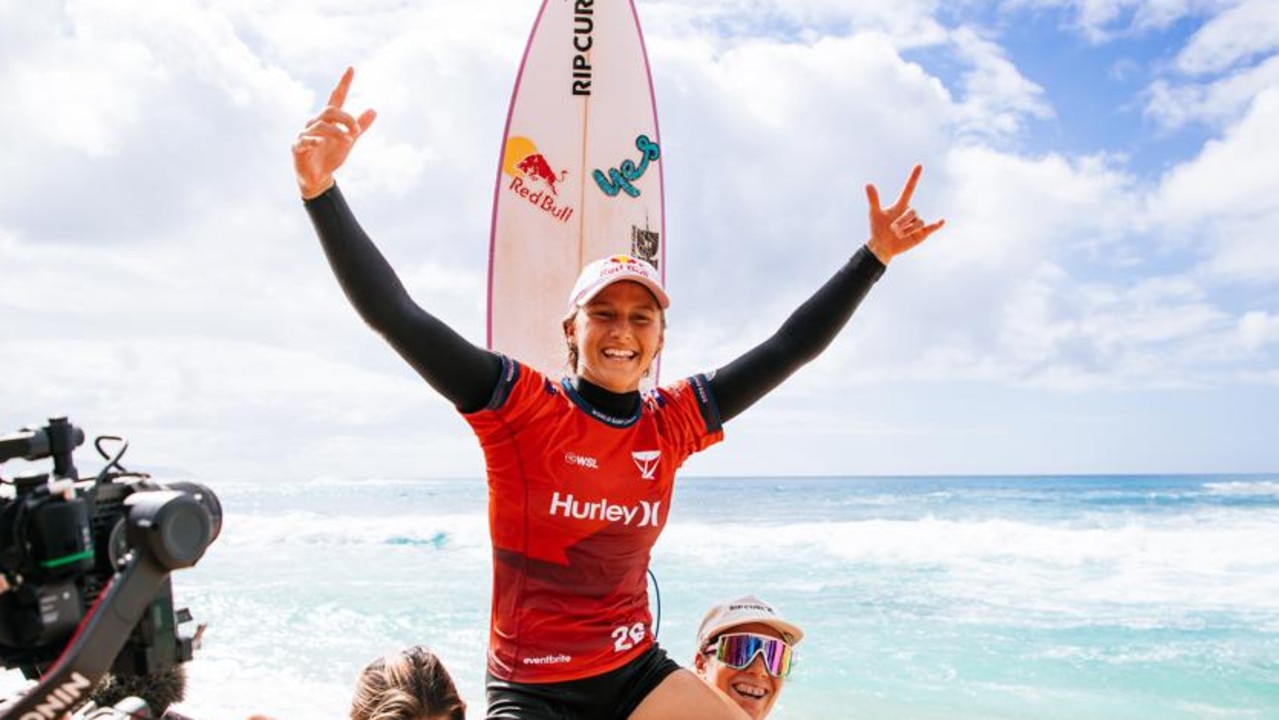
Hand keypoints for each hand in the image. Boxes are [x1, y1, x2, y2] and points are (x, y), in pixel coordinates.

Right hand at [292, 67, 377, 199]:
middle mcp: (315, 123)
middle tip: (357, 129)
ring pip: (320, 125)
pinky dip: (314, 140)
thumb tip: (374, 110)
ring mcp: (305, 134)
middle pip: (329, 110)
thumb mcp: (349, 141)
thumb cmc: (331, 156)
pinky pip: (305, 140)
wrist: (317, 177)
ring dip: (337, 131)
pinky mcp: (298, 147)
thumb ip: (359, 126)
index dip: (344, 84)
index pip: (336, 97)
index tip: (352, 68)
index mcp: (328, 120)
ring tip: (349, 140)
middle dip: (346, 118)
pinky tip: (322, 142)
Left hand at [864, 164, 944, 263]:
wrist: (881, 246)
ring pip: (918, 222)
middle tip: (893, 229)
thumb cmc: (877, 229)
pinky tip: (942, 221)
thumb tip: (868, 184)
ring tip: (898, 235)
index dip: (913, 177)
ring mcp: (916, 222)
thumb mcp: (874, 214)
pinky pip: (931, 227)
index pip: (909, 189)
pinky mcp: (921, 232)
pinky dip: (936, 225)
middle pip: (913, 212)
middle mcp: (910, 212)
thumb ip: (874, 200)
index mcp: (900, 205)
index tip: (919, 165)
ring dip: (908, 230)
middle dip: (902, 222)